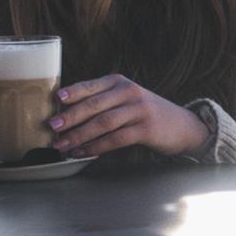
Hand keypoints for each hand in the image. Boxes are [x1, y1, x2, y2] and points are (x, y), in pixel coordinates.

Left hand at [49, 74, 210, 160]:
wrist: (182, 126)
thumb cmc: (146, 114)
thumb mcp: (126, 100)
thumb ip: (103, 102)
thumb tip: (67, 115)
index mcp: (119, 82)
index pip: (91, 86)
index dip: (73, 92)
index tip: (56, 99)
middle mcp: (129, 92)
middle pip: (94, 105)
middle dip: (71, 117)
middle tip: (52, 126)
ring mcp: (139, 110)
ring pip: (103, 123)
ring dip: (80, 135)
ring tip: (62, 145)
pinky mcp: (146, 129)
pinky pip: (115, 139)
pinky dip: (97, 147)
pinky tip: (84, 152)